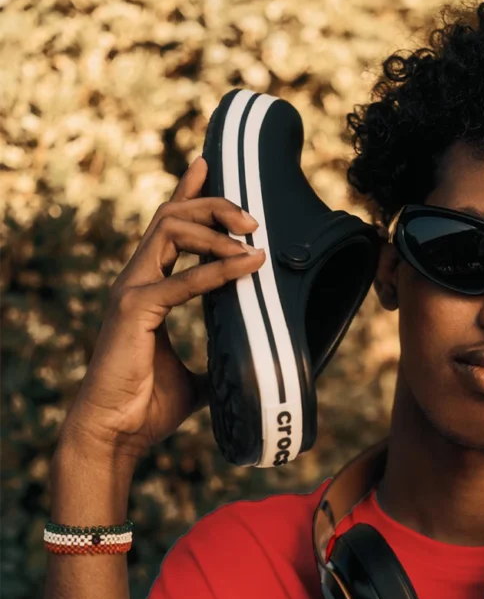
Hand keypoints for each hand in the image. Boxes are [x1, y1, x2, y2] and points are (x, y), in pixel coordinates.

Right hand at [58, 156, 264, 462]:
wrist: (115, 434)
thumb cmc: (146, 407)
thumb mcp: (194, 379)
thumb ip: (214, 360)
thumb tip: (248, 366)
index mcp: (145, 288)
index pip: (166, 227)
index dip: (187, 192)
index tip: (208, 165)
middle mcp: (135, 280)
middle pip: (172, 216)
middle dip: (214, 205)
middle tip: (253, 219)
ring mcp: (131, 290)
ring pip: (171, 229)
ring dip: (216, 228)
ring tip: (253, 240)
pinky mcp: (135, 309)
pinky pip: (182, 279)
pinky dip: (218, 270)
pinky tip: (248, 266)